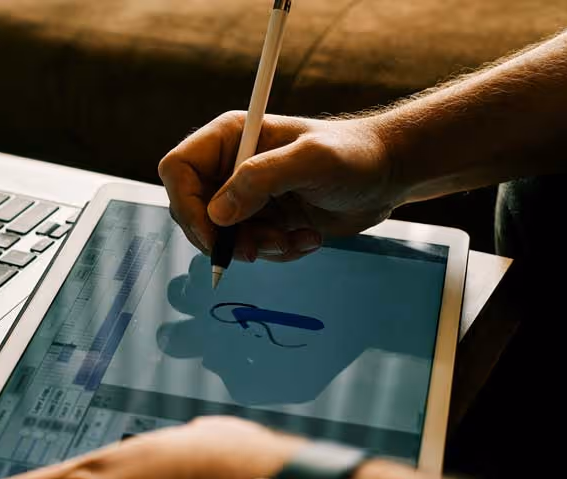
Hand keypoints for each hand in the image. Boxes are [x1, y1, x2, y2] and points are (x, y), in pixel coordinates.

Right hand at [158, 111, 401, 261]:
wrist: (388, 175)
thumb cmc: (355, 155)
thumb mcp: (311, 161)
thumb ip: (261, 180)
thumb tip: (218, 214)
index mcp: (231, 138)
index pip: (178, 170)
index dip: (186, 205)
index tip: (214, 234)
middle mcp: (231, 167)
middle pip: (192, 211)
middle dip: (225, 238)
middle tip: (259, 248)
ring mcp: (246, 196)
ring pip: (222, 238)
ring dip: (257, 249)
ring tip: (294, 240)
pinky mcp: (264, 220)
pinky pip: (250, 249)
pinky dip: (277, 253)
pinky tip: (307, 238)